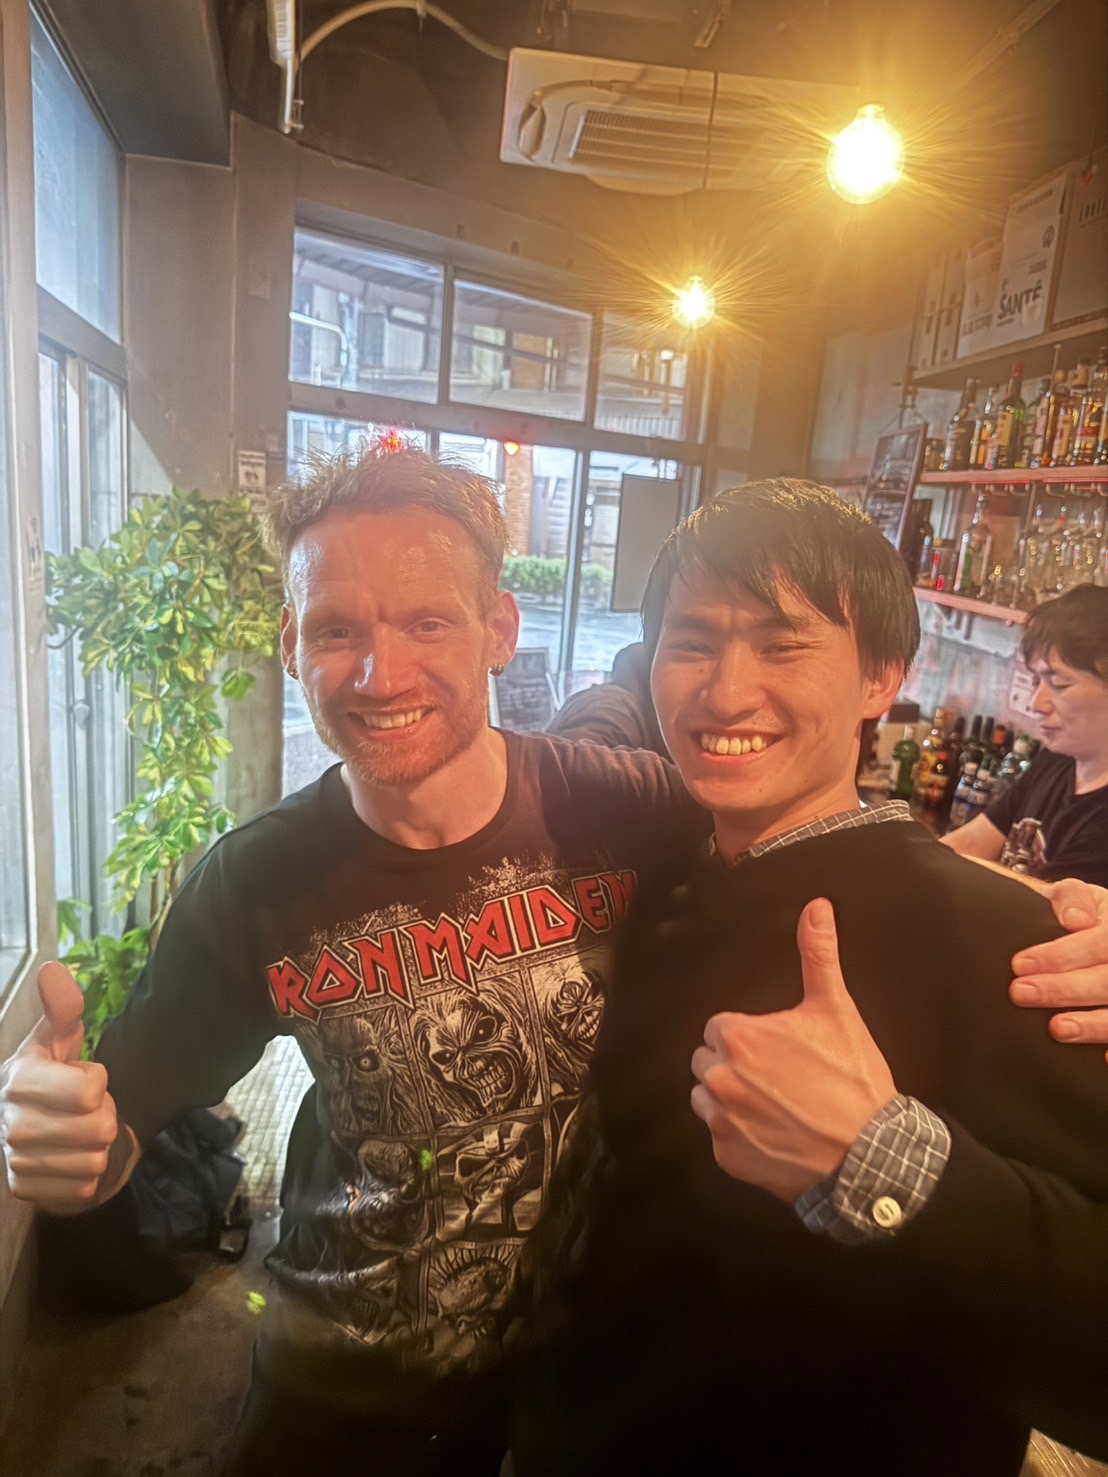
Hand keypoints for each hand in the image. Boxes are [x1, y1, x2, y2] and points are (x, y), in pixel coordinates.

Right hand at [0, 961, 120, 1207]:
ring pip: (93, 1161)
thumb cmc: (55, 1076)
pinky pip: (83, 1188)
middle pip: (97, 1128)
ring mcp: (15, 1160)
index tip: (85, 1078)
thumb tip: (54, 969)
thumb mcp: (61, 1038)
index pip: (89, 1091)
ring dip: (96, 1147)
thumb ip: (63, 1007)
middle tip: (86, 1110)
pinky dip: (87, 1177)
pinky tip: (70, 1159)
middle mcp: (11, 1123)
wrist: (37, 1127)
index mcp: (20, 1079)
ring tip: (78, 1132)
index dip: (98, 1083)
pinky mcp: (25, 1191)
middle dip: (103, 1117)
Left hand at [690, 898, 896, 1202]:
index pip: (719, 1028)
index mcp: (736, 1038)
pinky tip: (775, 1133)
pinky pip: (720, 1138)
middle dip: (734, 1065)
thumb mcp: (836, 1010)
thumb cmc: (852, 1079)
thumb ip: (817, 956)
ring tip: (776, 1104)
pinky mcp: (726, 1157)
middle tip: (778, 1077)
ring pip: (707, 1098)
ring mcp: (720, 1121)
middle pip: (707, 1061)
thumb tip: (816, 906)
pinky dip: (740, 1137)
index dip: (749, 1037)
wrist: (869, 1154)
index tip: (778, 1050)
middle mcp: (718, 1078)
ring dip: (731, 1099)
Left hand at [1009, 879, 1107, 1059]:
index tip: (1019, 964)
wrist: (1094, 930)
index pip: (1099, 942)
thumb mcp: (1077, 897)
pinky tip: (1103, 1060)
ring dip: (1092, 1025)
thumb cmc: (1080, 917)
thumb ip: (1070, 898)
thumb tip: (1075, 919)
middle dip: (1065, 989)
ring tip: (1056, 1029)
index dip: (1061, 955)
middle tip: (1021, 993)